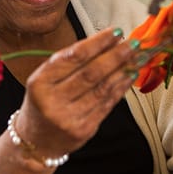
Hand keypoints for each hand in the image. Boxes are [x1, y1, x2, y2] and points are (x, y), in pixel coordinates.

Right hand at [16, 27, 137, 158]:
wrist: (36, 141)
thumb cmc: (43, 101)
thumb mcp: (45, 78)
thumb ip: (70, 60)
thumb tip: (105, 42)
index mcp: (40, 82)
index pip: (74, 57)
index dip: (98, 43)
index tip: (115, 32)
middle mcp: (53, 101)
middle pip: (91, 73)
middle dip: (116, 55)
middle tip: (132, 43)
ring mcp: (69, 118)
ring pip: (103, 88)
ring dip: (123, 70)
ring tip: (136, 57)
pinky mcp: (84, 130)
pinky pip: (107, 104)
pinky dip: (121, 87)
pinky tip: (130, 75)